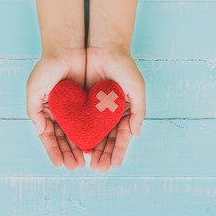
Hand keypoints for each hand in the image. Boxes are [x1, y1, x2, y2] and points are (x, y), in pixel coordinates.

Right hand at [27, 49, 85, 169]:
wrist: (67, 48)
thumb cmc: (47, 67)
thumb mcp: (34, 88)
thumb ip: (33, 110)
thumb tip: (40, 130)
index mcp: (46, 112)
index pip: (49, 136)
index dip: (54, 151)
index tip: (59, 164)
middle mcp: (60, 113)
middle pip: (64, 139)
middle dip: (68, 153)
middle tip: (74, 167)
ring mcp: (74, 110)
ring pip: (77, 134)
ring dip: (79, 148)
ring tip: (84, 162)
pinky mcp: (88, 104)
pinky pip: (90, 122)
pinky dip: (91, 135)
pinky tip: (93, 146)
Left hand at [86, 47, 145, 170]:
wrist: (103, 46)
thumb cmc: (123, 65)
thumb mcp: (135, 86)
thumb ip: (138, 109)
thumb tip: (136, 133)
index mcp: (124, 112)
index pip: (122, 136)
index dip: (119, 151)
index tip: (114, 164)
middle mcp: (110, 115)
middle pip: (107, 139)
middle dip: (104, 154)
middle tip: (98, 168)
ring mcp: (95, 111)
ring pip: (93, 135)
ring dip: (91, 150)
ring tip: (87, 164)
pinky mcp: (81, 105)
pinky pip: (79, 123)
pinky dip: (79, 136)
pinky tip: (77, 148)